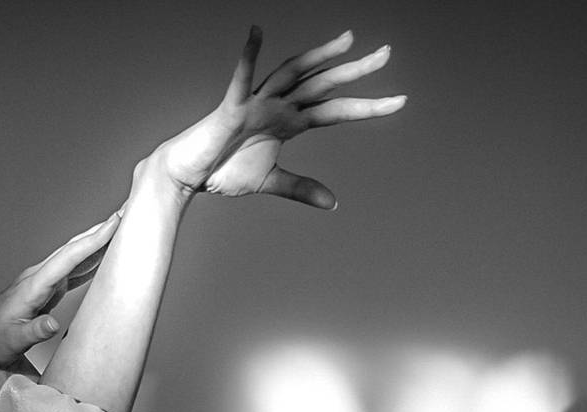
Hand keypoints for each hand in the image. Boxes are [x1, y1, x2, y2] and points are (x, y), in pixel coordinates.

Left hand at [0, 212, 120, 407]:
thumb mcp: (13, 341)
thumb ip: (34, 332)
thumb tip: (53, 325)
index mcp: (33, 286)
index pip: (67, 258)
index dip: (92, 241)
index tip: (113, 224)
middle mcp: (39, 277)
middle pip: (74, 248)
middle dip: (100, 231)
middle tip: (127, 212)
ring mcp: (44, 281)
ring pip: (74, 255)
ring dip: (97, 241)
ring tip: (122, 227)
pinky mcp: (48, 289)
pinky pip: (73, 269)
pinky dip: (91, 259)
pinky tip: (105, 254)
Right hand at [152, 27, 403, 209]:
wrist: (188, 175)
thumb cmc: (223, 170)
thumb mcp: (269, 181)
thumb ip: (301, 187)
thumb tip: (334, 202)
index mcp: (288, 121)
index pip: (335, 111)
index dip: (366, 107)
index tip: (398, 101)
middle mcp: (277, 105)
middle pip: (322, 84)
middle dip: (354, 71)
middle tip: (387, 53)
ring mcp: (255, 103)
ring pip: (292, 74)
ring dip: (317, 57)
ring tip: (346, 40)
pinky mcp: (230, 108)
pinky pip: (240, 80)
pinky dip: (247, 57)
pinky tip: (256, 32)